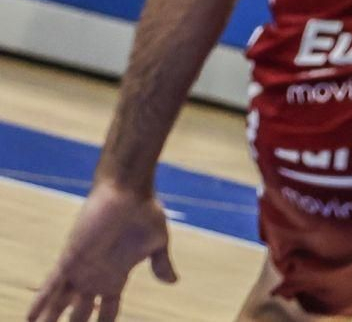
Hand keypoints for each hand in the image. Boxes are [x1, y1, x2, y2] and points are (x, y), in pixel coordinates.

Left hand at [28, 181, 176, 321]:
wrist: (128, 191)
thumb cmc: (145, 212)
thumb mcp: (157, 241)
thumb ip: (160, 263)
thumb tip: (173, 281)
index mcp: (116, 277)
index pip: (106, 311)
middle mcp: (95, 277)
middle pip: (81, 314)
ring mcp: (80, 270)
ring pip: (60, 305)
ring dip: (51, 321)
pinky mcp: (69, 259)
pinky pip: (50, 287)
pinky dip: (40, 303)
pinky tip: (30, 319)